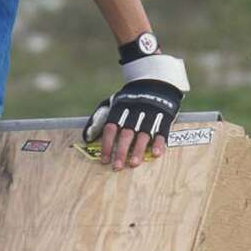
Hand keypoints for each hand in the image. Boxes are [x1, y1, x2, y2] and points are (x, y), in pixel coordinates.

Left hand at [83, 55, 189, 170]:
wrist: (154, 83)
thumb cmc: (128, 100)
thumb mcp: (111, 105)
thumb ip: (98, 120)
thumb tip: (86, 137)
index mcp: (119, 109)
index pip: (110, 128)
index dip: (106, 145)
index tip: (104, 160)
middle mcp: (133, 113)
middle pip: (126, 134)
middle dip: (121, 151)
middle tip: (117, 167)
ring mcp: (150, 115)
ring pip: (143, 134)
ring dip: (138, 150)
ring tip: (133, 164)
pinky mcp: (164, 118)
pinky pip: (162, 132)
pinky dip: (158, 143)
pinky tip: (155, 154)